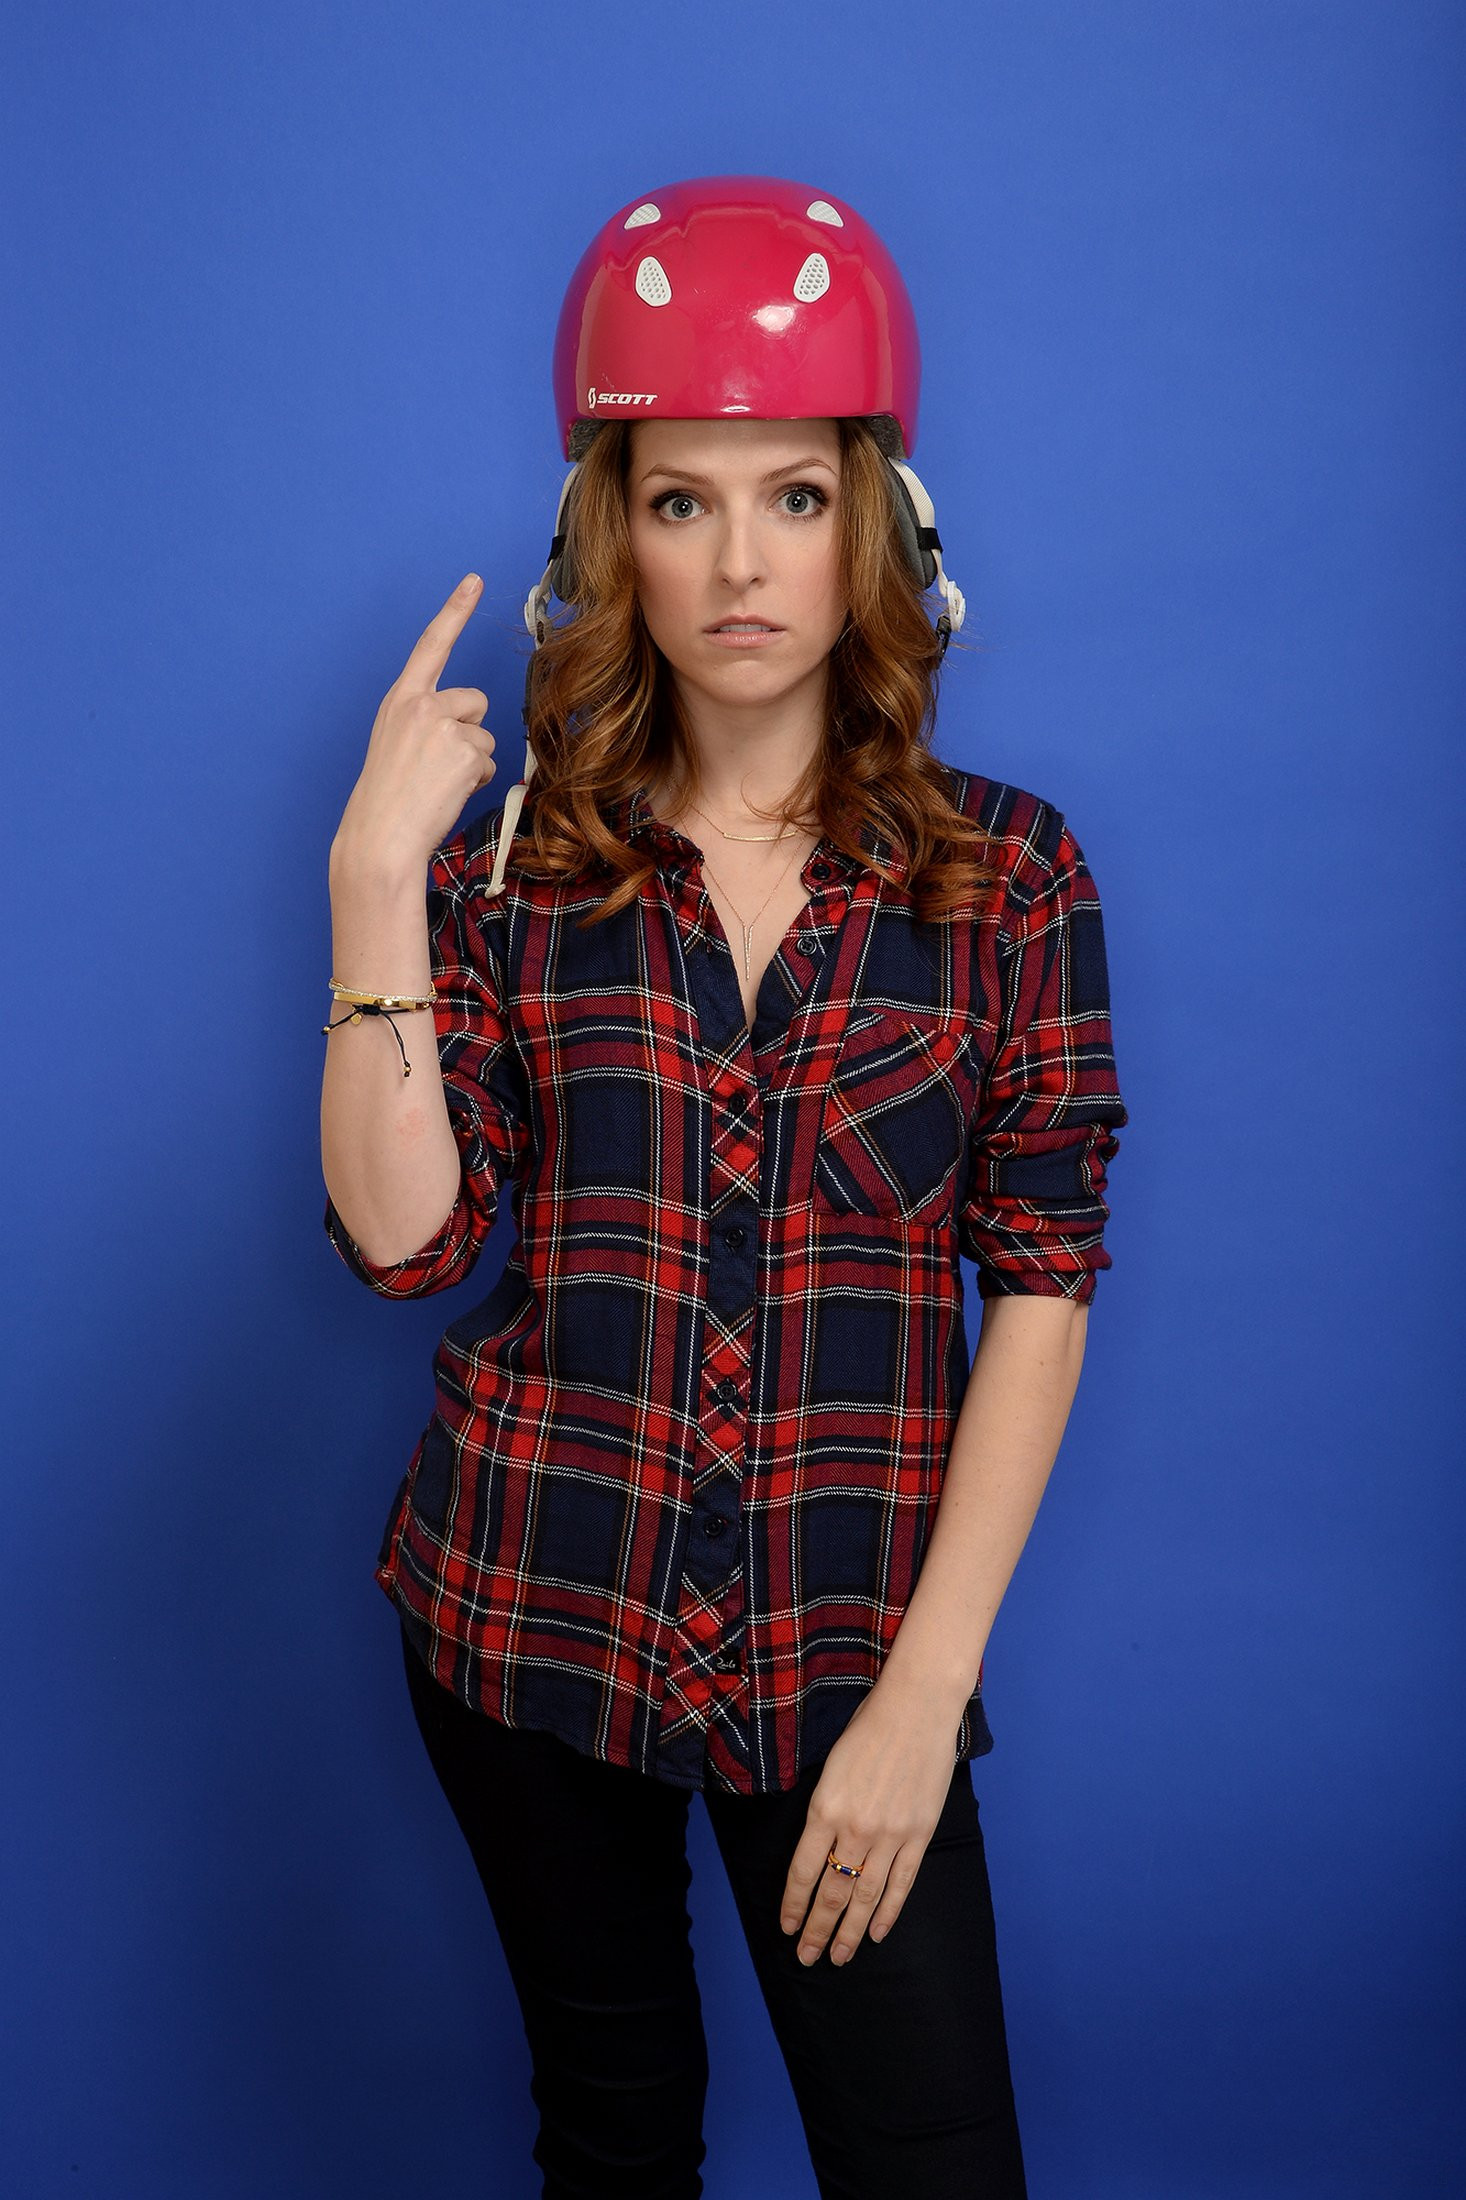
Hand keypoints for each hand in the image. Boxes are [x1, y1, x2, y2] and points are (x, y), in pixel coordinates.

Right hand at [330, 574, 497, 879]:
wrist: (381, 834)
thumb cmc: (388, 797)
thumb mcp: (397, 743)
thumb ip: (427, 722)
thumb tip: (466, 729)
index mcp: (401, 698)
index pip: (432, 645)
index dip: (454, 610)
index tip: (474, 580)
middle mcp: (421, 704)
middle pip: (476, 701)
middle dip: (469, 730)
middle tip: (438, 764)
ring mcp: (444, 725)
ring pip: (485, 736)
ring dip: (472, 761)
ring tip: (438, 782)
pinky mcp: (465, 751)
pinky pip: (488, 763)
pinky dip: (475, 780)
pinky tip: (446, 792)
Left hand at [778, 1683, 958, 1965]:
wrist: (916, 1709)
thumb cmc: (867, 1729)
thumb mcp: (830, 1768)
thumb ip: (823, 1811)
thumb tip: (818, 1850)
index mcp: (825, 1808)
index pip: (803, 1871)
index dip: (793, 1904)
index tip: (786, 1927)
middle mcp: (855, 1828)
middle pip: (832, 1892)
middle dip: (816, 1929)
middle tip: (807, 1957)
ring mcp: (890, 1835)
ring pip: (865, 1897)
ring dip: (850, 1932)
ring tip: (838, 1956)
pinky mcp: (918, 1835)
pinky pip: (901, 1884)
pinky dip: (889, 1912)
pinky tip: (878, 1933)